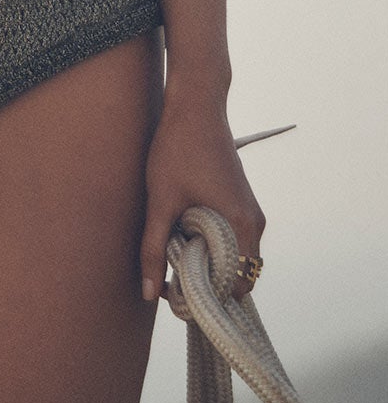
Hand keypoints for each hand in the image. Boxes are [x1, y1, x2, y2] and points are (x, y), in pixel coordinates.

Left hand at [141, 85, 264, 313]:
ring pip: (235, 255)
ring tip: (175, 255)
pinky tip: (183, 234)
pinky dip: (212, 244)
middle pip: (239, 274)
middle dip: (209, 283)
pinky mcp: (240, 201)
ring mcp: (250, 210)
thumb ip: (153, 247)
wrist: (196, 104)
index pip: (238, 286)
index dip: (211, 298)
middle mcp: (254, 222)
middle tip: (174, 279)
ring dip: (209, 262)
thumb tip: (148, 292)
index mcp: (242, 226)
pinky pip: (232, 237)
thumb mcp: (160, 199)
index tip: (181, 297)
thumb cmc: (178, 148)